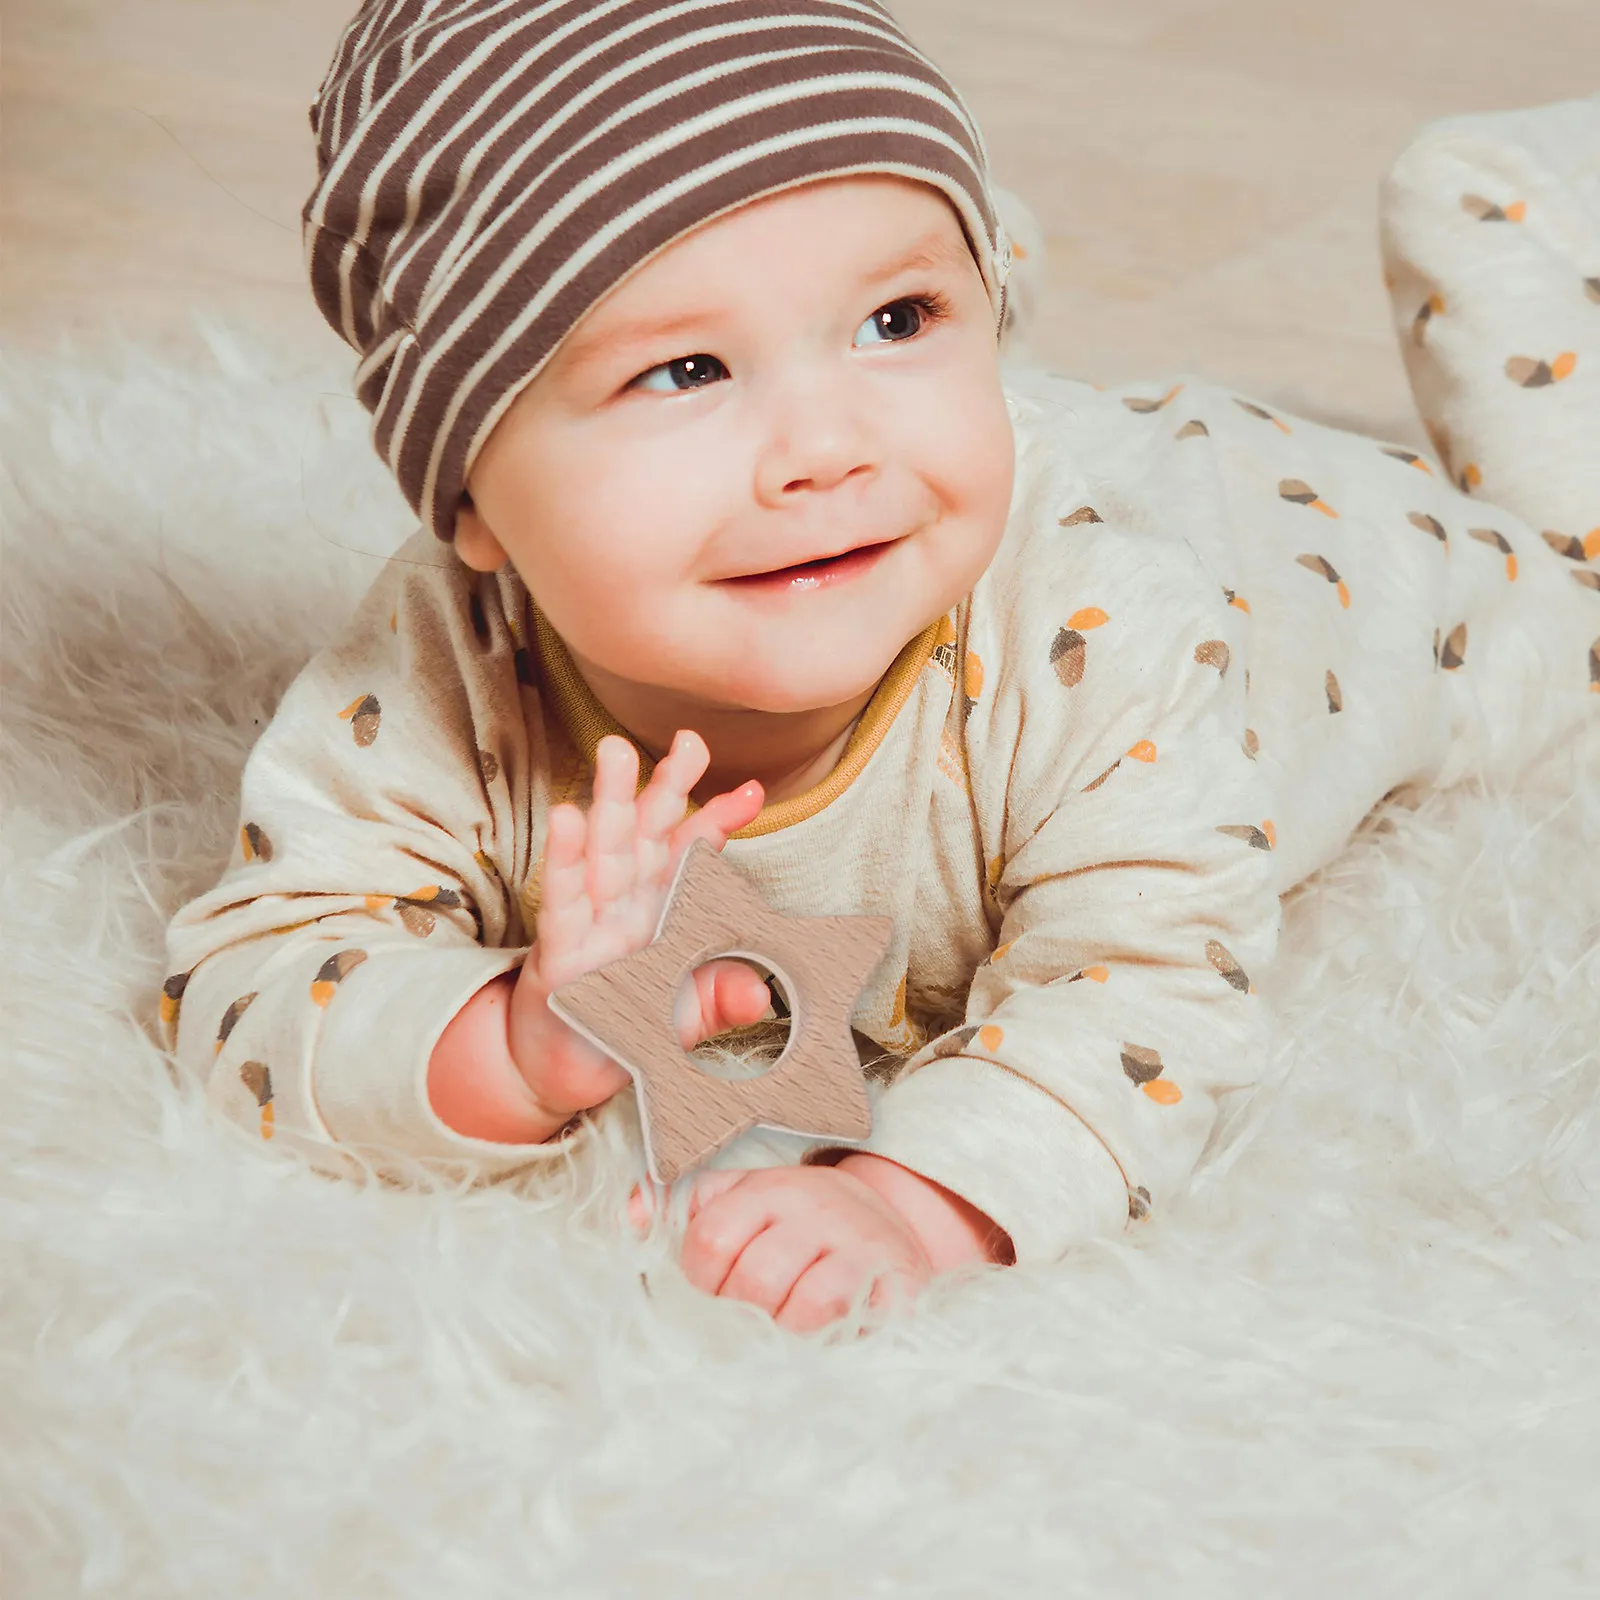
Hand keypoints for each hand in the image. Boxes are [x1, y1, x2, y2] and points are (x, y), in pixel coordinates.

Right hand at [508, 731, 766, 1123]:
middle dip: (667, 786)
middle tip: (688, 740)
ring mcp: (591, 923)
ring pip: (604, 852)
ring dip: (612, 801)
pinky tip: (568, 816)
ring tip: (617, 750)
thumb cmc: (628, 1031)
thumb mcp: (685, 1018)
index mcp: (662, 911)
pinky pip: (563, 902)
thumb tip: (760, 992)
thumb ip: (721, 1001)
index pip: (692, 856)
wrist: (565, 1072)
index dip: (720, 822)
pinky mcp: (557, 952)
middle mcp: (627, 905)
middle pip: (648, 834)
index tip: (753, 791)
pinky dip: (565, 860)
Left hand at [630, 1165, 935, 1333]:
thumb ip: (684, 1207)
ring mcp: (861, 1244)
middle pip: (755, 1280)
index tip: (715, 1290)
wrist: (891, 1227)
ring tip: (787, 1325)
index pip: (711, 1238)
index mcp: (770, 1188)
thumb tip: (632, 1214)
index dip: (701, 1279)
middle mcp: (817, 1207)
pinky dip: (828, 1339)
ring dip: (787, 1329)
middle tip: (752, 1315)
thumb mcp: (743, 1200)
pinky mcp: (898, 1282)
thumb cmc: (800, 1225)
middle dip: (743, 1313)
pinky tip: (824, 1335)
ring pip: (804, 1306)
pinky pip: (850, 1321)